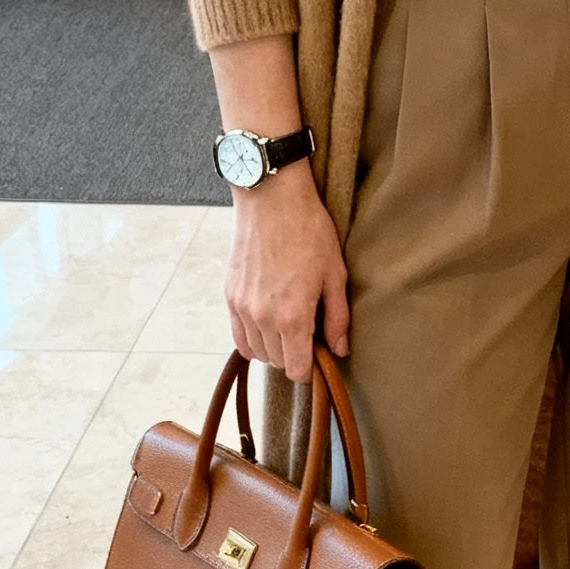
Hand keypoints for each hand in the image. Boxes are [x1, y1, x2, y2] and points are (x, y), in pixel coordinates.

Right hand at [223, 162, 349, 378]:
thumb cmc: (308, 231)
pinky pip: (238, 334)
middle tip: (309, 333)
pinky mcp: (229, 295)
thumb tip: (339, 349)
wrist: (271, 198)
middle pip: (276, 362)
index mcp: (292, 317)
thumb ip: (337, 318)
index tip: (319, 355)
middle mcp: (262, 318)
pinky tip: (268, 321)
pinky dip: (253, 336)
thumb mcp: (335, 274)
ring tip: (289, 325)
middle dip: (293, 355)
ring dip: (273, 347)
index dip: (310, 368)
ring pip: (256, 351)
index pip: (296, 369)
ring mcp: (241, 307)